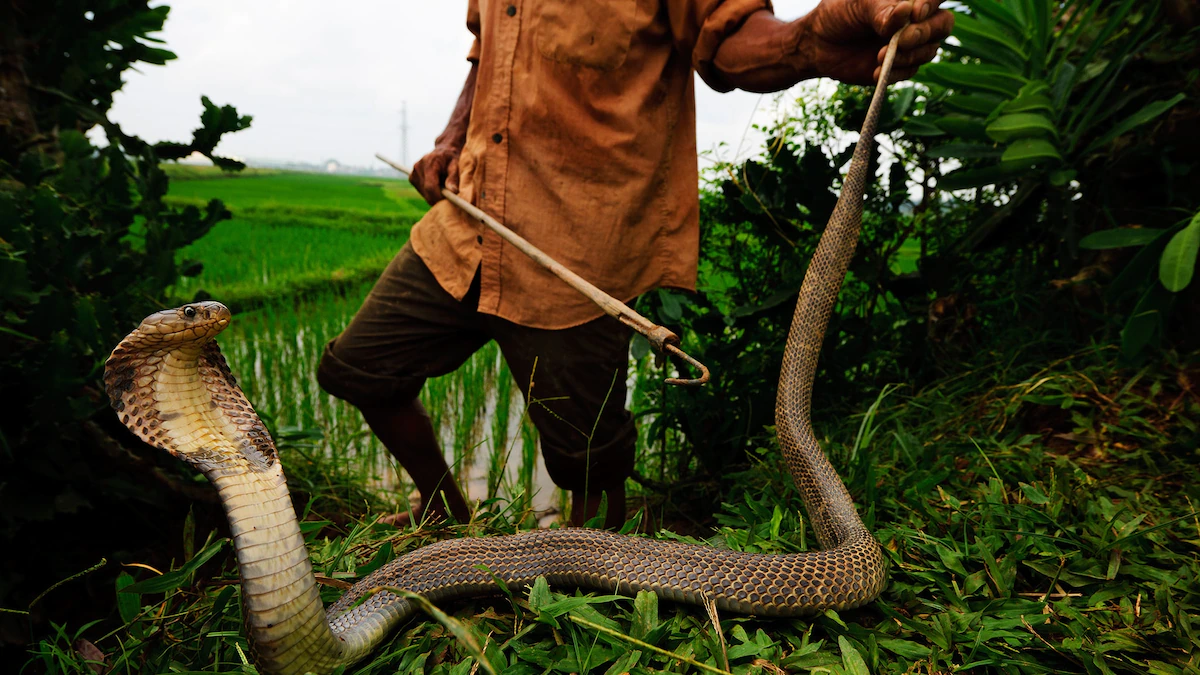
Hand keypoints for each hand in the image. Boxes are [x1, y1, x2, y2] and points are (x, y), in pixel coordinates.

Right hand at [410, 144, 461, 205]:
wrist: (443, 151)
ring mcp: (413, 173)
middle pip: (427, 192)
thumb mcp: (456, 165)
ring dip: (435, 194)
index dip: (439, 197)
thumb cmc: (452, 158)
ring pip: (425, 194)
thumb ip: (454, 178)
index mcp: (429, 162)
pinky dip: (430, 192)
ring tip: (443, 185)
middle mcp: (418, 167)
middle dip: (438, 197)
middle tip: (449, 194)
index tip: (449, 201)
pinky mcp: (412, 178)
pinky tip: (436, 184)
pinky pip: (422, 192)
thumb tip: (453, 191)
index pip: (430, 187)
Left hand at [802, 0, 953, 83]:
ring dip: (908, 56)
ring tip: (879, 56)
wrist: (818, 44)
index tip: (915, 13)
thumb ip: (881, 10)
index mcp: (908, 0)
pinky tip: (877, 72)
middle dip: (923, 33)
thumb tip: (906, 12)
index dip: (932, 4)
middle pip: (943, 24)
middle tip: (901, 40)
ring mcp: (910, 45)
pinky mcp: (900, 67)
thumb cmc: (839, 15)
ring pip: (929, 50)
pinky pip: (910, 71)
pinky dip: (896, 72)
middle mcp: (915, 20)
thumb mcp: (857, 5)